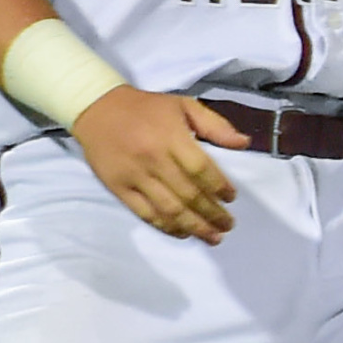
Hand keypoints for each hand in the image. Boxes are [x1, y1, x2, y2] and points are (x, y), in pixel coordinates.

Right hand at [73, 87, 244, 241]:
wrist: (98, 109)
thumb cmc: (146, 108)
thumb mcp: (184, 105)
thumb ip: (215, 125)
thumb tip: (244, 143)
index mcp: (171, 136)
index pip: (201, 169)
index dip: (219, 187)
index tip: (231, 198)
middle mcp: (154, 158)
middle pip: (188, 194)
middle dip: (212, 214)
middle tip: (228, 225)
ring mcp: (135, 176)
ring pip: (168, 209)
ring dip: (193, 226)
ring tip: (212, 237)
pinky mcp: (119, 188)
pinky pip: (145, 213)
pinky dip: (166, 226)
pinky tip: (182, 233)